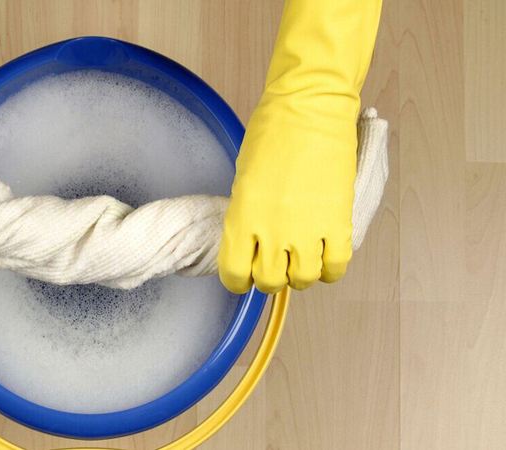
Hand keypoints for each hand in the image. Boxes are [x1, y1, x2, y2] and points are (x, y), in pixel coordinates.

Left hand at [218, 97, 356, 293]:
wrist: (310, 110)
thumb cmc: (272, 135)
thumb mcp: (243, 179)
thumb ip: (246, 215)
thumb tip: (252, 240)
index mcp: (242, 218)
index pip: (234, 274)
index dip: (238, 281)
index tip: (242, 276)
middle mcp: (273, 231)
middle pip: (270, 282)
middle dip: (269, 279)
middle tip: (274, 265)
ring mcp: (308, 230)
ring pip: (304, 279)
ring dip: (300, 275)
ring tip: (300, 259)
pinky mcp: (339, 223)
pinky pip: (336, 266)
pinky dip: (330, 268)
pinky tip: (324, 255)